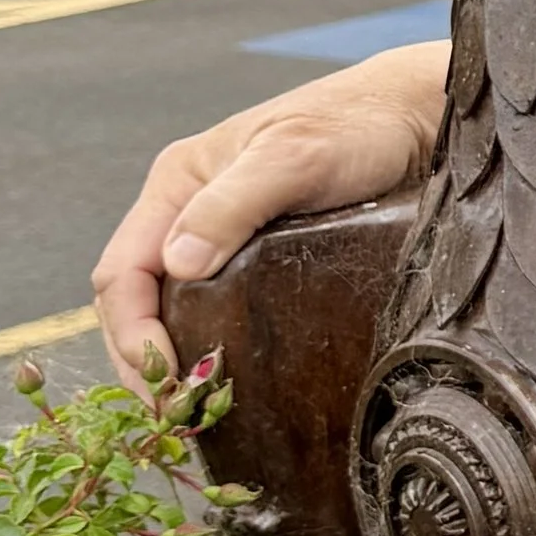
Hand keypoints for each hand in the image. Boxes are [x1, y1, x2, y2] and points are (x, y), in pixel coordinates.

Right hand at [91, 41, 447, 388]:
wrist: (414, 117)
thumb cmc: (354, 126)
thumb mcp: (293, 158)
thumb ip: (232, 204)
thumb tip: (179, 265)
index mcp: (177, 184)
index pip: (121, 273)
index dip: (130, 335)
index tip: (161, 384)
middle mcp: (188, 213)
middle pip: (134, 301)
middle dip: (141, 363)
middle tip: (173, 418)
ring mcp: (221, 238)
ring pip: (170, 311)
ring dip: (172, 365)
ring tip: (194, 416)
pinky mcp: (260, 260)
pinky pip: (213, 311)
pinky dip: (209, 351)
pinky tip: (228, 386)